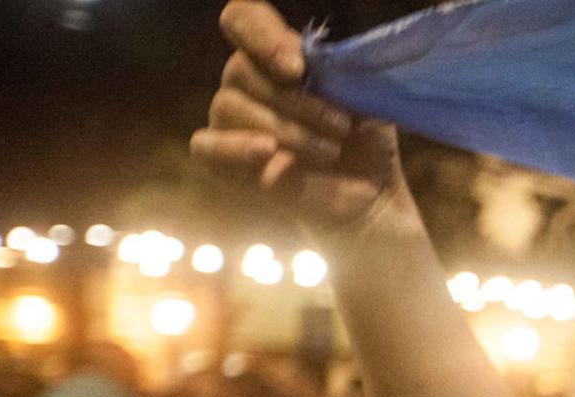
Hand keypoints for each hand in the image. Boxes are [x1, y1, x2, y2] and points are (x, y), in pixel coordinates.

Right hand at [191, 2, 415, 246]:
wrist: (370, 196)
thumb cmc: (366, 143)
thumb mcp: (366, 102)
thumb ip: (341, 73)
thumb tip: (324, 61)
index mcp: (278, 58)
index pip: (244, 20)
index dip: (261, 34)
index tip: (297, 67)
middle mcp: (248, 84)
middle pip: (240, 69)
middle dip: (295, 99)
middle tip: (341, 125)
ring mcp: (231, 123)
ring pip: (229, 106)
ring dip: (285, 128)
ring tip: (330, 151)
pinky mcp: (222, 162)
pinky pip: (204, 145)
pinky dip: (233, 146)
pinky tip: (268, 152)